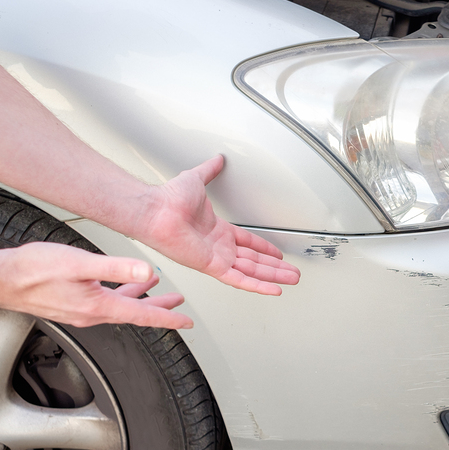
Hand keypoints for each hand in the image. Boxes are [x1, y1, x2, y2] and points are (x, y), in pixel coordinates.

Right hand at [0, 243, 192, 328]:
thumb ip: (116, 268)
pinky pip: (105, 302)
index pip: (143, 316)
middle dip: (160, 309)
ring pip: (120, 307)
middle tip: (179, 305)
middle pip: (135, 313)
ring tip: (157, 291)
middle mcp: (92, 314)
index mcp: (100, 306)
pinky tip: (120, 284)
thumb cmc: (33, 271)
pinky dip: (120, 294)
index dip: (168, 318)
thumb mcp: (81, 263)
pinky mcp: (71, 304)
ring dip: (140, 299)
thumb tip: (148, 271)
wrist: (0, 279)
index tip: (186, 322)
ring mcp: (81, 310)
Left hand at [138, 156, 300, 294]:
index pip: (247, 243)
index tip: (277, 254)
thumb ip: (209, 171)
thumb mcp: (196, 179)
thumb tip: (217, 159)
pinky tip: (274, 290)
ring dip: (274, 276)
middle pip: (254, 261)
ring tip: (292, 280)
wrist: (156, 210)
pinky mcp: (212, 266)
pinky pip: (239, 279)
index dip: (264, 248)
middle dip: (275, 267)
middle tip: (292, 273)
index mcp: (217, 230)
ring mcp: (216, 258)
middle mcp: (218, 247)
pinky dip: (258, 286)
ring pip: (252, 271)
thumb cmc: (169, 198)